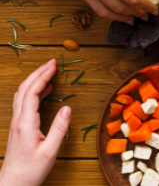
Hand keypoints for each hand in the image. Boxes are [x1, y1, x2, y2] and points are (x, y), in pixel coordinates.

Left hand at [0, 60, 69, 185]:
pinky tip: (44, 91)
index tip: (55, 65)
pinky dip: (33, 91)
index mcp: (26, 123)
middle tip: (52, 62)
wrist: (12, 185)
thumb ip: (59, 128)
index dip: (43, 76)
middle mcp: (18, 120)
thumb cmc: (31, 171)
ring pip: (21, 95)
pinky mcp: (17, 127)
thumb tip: (68, 107)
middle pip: (24, 89)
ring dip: (34, 80)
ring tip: (49, 72)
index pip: (32, 92)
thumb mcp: (50, 151)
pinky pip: (23, 103)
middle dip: (38, 73)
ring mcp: (16, 123)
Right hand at [46, 0, 158, 22]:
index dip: (146, 6)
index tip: (154, 10)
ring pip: (106, 12)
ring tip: (131, 19)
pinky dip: (106, 12)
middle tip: (146, 16)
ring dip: (121, 18)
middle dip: (136, 14)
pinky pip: (94, 7)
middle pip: (121, 8)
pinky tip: (113, 11)